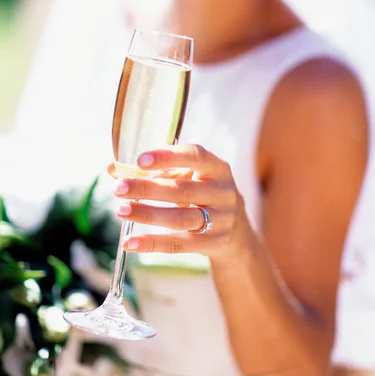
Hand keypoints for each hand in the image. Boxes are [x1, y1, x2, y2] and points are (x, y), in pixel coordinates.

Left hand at [108, 145, 252, 262]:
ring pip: (180, 218)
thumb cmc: (202, 193)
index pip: (195, 156)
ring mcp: (221, 220)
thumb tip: (113, 168)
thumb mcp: (187, 177)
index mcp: (217, 168)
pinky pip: (179, 245)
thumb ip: (153, 171)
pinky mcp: (213, 244)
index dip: (168, 157)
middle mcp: (223, 192)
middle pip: (182, 190)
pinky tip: (129, 242)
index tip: (140, 160)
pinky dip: (152, 243)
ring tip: (120, 210)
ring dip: (147, 214)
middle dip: (147, 188)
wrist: (236, 230)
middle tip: (119, 188)